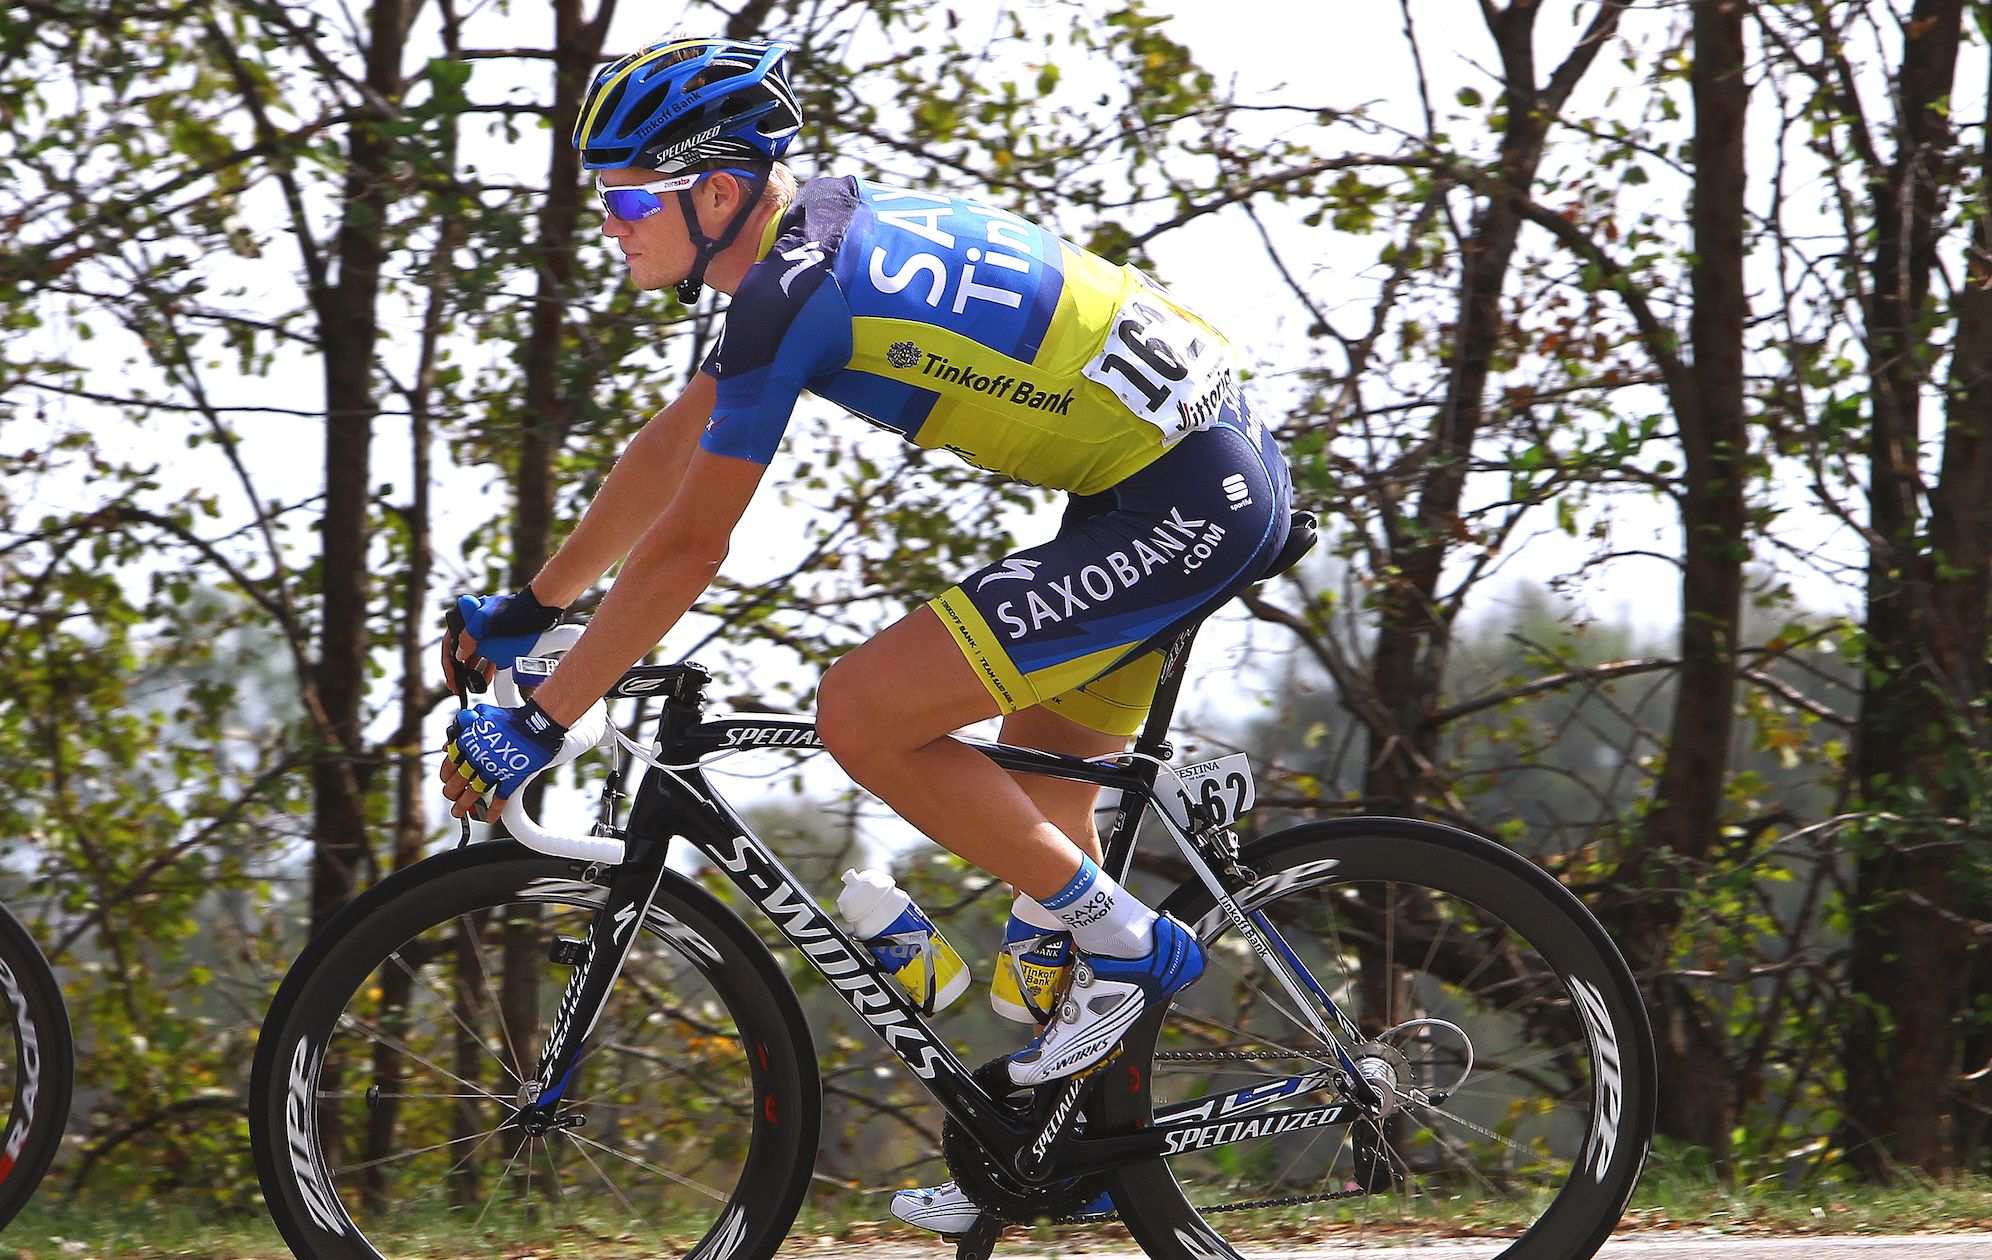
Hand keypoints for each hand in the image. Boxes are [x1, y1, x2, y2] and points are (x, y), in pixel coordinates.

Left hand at [438, 698, 567, 820]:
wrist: (537, 723)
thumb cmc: (513, 717)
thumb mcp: (485, 714)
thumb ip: (466, 725)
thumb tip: (453, 739)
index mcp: (470, 742)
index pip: (450, 763)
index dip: (446, 774)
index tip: (446, 780)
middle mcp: (479, 757)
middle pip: (459, 780)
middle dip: (451, 792)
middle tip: (451, 798)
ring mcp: (495, 769)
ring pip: (474, 791)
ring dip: (464, 804)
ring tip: (459, 813)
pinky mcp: (512, 778)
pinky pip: (500, 797)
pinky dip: (494, 809)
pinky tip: (488, 817)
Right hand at [442, 586, 564, 692]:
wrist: (537, 610)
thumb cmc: (513, 610)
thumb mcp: (485, 622)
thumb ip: (468, 637)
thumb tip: (459, 655)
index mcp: (466, 616)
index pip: (450, 642)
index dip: (447, 662)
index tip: (451, 677)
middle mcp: (474, 625)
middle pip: (460, 651)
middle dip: (457, 670)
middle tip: (457, 686)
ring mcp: (486, 633)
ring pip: (474, 656)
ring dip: (470, 672)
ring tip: (469, 686)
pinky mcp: (499, 640)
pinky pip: (487, 657)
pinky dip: (485, 669)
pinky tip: (484, 680)